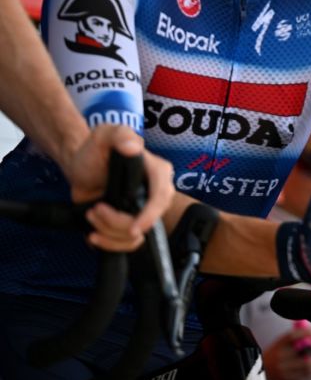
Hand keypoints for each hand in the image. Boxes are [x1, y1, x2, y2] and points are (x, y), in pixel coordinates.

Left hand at [63, 124, 174, 252]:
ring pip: (136, 237)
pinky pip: (128, 245)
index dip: (150, 214)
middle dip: (119, 222)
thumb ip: (119, 135)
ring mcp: (143, 210)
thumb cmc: (94, 151)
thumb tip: (133, 147)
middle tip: (96, 210)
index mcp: (157, 171)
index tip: (134, 228)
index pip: (162, 196)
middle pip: (150, 221)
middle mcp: (155, 193)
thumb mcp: (105, 135)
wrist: (79, 169)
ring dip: (108, 231)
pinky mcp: (130, 224)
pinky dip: (109, 244)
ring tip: (92, 214)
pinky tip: (94, 234)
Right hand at [262, 322, 310, 379]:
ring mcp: (284, 369)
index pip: (292, 336)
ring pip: (306, 364)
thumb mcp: (281, 342)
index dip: (306, 332)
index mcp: (278, 344)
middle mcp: (280, 356)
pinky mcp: (287, 379)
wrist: (262, 372)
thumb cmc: (274, 355)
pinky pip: (305, 374)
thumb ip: (296, 336)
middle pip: (304, 349)